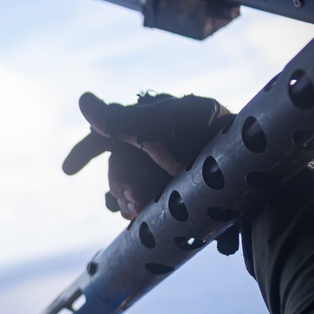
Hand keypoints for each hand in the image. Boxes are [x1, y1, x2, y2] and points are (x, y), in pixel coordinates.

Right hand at [63, 92, 232, 219]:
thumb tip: (82, 100)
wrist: (245, 175)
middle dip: (120, 182)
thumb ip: (116, 119)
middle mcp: (153, 144)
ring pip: (123, 186)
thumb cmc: (202, 143)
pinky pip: (138, 201)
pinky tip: (133, 213)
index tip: (68, 171)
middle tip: (136, 197)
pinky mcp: (171, 191)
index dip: (84, 151)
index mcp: (150, 120)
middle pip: (115, 165)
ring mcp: (161, 169)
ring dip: (125, 196)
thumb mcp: (155, 129)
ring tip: (138, 207)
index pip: (106, 131)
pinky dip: (130, 207)